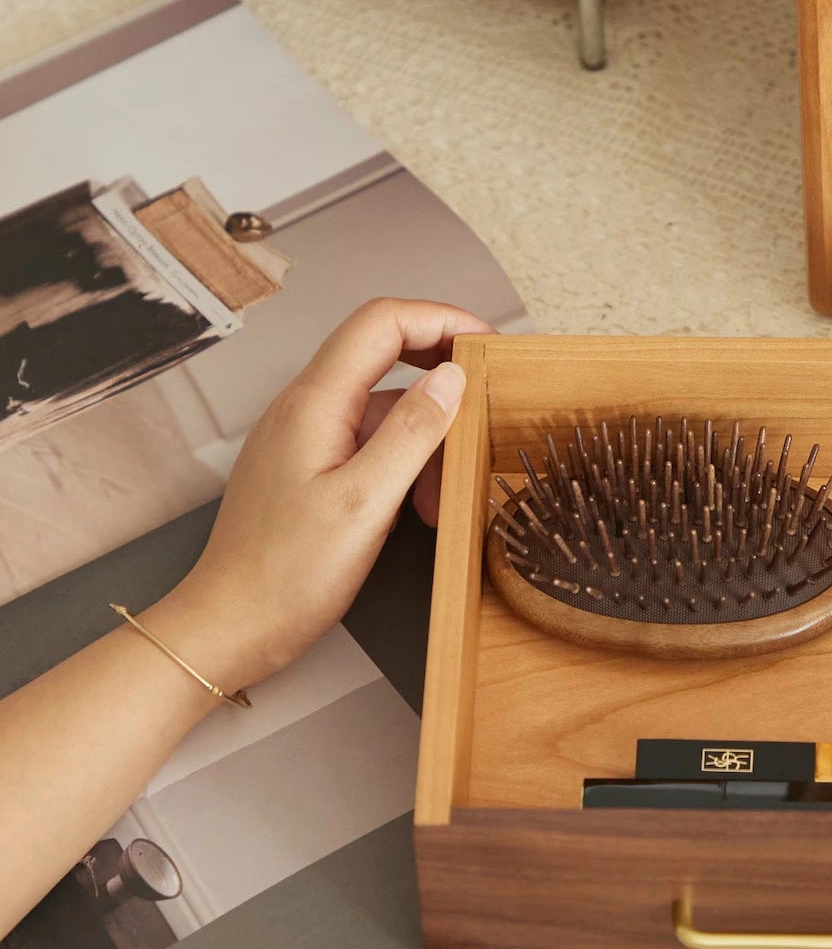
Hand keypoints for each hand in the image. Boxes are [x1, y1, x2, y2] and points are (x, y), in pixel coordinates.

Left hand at [149, 298, 492, 692]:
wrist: (227, 629)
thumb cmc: (287, 576)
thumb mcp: (365, 504)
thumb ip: (412, 433)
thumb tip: (453, 377)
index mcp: (316, 402)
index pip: (383, 321)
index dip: (441, 319)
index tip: (487, 345)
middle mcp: (306, 406)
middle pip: (383, 350)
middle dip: (440, 369)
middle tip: (484, 397)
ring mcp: (304, 435)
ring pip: (381, 404)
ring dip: (425, 433)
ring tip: (447, 490)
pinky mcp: (307, 465)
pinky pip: (367, 439)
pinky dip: (403, 461)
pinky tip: (418, 506)